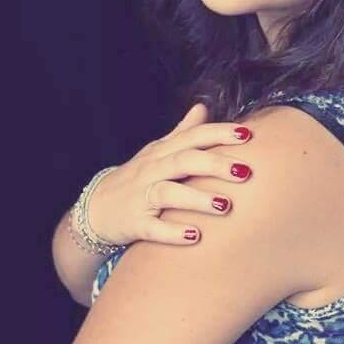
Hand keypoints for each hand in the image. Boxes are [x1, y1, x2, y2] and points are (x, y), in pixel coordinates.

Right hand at [85, 103, 252, 246]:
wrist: (95, 210)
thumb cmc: (137, 178)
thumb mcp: (157, 152)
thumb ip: (183, 132)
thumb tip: (203, 107)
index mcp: (163, 151)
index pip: (193, 137)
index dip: (219, 134)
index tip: (248, 135)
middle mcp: (152, 170)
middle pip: (184, 161)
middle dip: (215, 164)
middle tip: (246, 171)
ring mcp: (141, 196)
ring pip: (168, 193)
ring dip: (197, 198)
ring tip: (225, 206)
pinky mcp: (134, 223)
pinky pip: (152, 228)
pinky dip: (172, 232)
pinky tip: (195, 237)